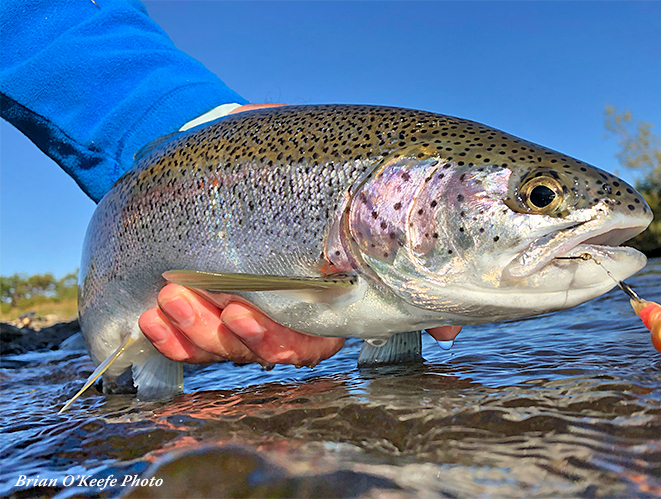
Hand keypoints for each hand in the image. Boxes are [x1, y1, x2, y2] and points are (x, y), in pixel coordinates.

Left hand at [138, 103, 460, 366]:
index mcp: (321, 296)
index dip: (283, 340)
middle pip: (265, 352)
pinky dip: (169, 336)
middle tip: (215, 299)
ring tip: (172, 295)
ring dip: (195, 329)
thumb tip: (452, 328)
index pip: (310, 341)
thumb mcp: (348, 197)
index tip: (247, 311)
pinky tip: (154, 314)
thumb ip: (396, 254)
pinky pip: (185, 342)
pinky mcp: (200, 307)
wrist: (225, 142)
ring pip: (222, 349)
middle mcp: (283, 310)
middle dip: (234, 335)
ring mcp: (240, 310)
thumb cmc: (292, 167)